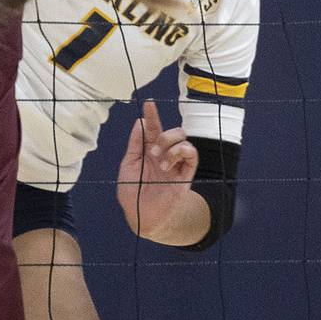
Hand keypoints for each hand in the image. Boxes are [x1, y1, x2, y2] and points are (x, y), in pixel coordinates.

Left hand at [116, 100, 198, 236]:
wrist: (141, 217)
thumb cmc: (132, 193)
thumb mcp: (128, 165)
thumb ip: (135, 144)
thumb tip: (141, 122)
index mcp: (149, 150)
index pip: (153, 128)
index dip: (152, 115)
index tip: (148, 102)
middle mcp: (164, 155)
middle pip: (173, 132)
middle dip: (163, 134)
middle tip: (151, 150)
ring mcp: (176, 164)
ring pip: (184, 140)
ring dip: (170, 144)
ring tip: (158, 159)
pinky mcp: (185, 175)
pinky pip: (192, 156)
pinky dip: (182, 152)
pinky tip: (168, 163)